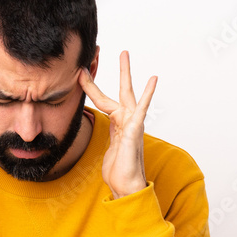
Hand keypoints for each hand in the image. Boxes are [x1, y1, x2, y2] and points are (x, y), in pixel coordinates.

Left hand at [79, 51, 157, 198]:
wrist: (126, 185)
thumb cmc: (118, 170)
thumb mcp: (108, 147)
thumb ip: (110, 134)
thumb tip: (106, 129)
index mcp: (118, 124)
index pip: (103, 100)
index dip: (92, 87)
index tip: (83, 73)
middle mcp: (127, 120)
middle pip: (119, 90)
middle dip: (117, 71)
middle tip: (114, 51)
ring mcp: (132, 124)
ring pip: (127, 93)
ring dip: (125, 73)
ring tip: (124, 54)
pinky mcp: (135, 130)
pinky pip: (141, 109)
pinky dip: (148, 94)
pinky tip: (153, 79)